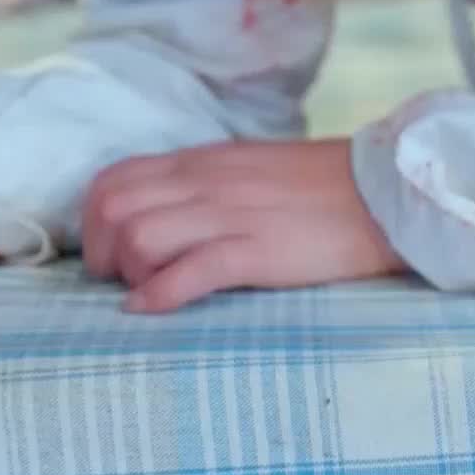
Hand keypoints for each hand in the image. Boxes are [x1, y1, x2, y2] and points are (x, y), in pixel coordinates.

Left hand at [82, 137, 406, 311]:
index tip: (110, 255)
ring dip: (128, 274)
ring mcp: (230, 215)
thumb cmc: (316, 188)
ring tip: (144, 296)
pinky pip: (191, 270)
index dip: (93, 223)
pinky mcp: (258, 249)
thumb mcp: (245, 171)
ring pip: (140, 236)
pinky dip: (159, 295)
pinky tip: (152, 310)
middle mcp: (205, 183)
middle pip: (113, 209)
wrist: (381, 191)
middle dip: (101, 254)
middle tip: (121, 282)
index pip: (112, 180)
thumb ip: (200, 187)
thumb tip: (156, 218)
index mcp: (200, 163)